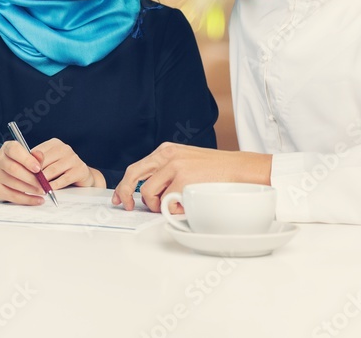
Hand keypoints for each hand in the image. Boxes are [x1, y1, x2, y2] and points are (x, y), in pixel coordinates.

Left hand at [0, 139, 102, 204]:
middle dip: (34, 175)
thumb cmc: (60, 170)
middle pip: (43, 162)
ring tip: (35, 189)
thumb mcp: (47, 163)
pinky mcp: (80, 169)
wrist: (83, 176)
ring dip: (43, 181)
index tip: (18, 174)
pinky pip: (63, 179)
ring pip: (52, 171)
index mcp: (54, 143)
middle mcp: (64, 148)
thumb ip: (36, 162)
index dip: (27, 164)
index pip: (37, 153)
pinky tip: (48, 190)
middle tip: (24, 184)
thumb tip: (20, 166)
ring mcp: (73, 157)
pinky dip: (54, 186)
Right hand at [0, 141, 48, 204]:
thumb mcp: (30, 157)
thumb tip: (39, 156)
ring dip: (30, 189)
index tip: (38, 169)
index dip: (27, 160)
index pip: (14, 150)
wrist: (8, 171)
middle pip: (13, 169)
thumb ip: (36, 157)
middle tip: (43, 184)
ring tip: (41, 191)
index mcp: (7, 148)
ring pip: (12, 183)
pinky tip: (36, 199)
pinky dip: (26, 199)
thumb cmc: (21, 163)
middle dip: (31, 178)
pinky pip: (11, 196)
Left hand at [110, 143, 271, 211]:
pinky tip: (188, 204)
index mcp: (166, 150)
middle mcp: (167, 156)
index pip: (136, 168)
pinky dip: (175, 209)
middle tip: (129, 206)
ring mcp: (175, 168)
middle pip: (133, 176)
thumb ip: (166, 171)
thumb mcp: (186, 161)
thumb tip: (147, 191)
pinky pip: (167, 204)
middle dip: (127, 194)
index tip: (121, 198)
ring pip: (150, 194)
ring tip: (177, 203)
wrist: (240, 170)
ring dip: (159, 205)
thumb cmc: (215, 171)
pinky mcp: (183, 182)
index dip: (124, 185)